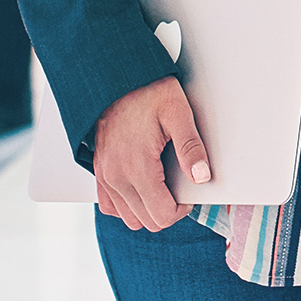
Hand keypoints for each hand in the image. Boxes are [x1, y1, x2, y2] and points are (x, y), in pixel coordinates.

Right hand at [90, 77, 210, 231]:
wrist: (115, 78)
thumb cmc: (147, 92)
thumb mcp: (178, 112)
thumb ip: (191, 146)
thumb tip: (201, 177)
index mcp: (137, 166)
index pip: (162, 215)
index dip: (181, 209)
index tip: (189, 190)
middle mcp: (116, 176)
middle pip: (146, 221)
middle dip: (167, 211)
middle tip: (179, 188)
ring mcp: (104, 176)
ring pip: (128, 218)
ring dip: (147, 210)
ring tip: (162, 188)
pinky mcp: (98, 172)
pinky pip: (109, 206)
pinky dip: (126, 205)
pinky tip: (141, 189)